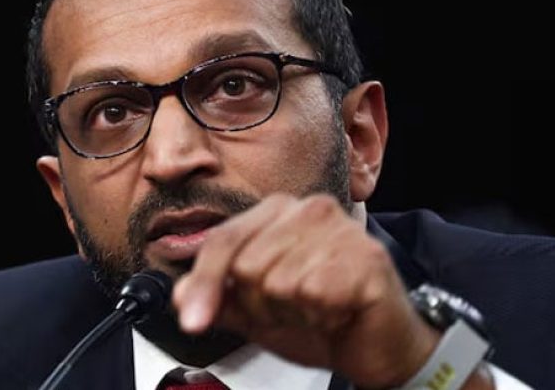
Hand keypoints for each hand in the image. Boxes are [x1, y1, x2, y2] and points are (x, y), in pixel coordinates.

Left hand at [172, 193, 440, 388]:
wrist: (376, 344)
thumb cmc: (319, 317)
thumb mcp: (255, 311)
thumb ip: (219, 298)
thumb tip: (179, 295)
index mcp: (277, 212)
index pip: (223, 240)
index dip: (204, 284)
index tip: (193, 321)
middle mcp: (309, 209)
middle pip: (247, 266)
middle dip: (261, 306)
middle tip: (291, 310)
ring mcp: (340, 230)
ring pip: (279, 282)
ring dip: (292, 313)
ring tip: (315, 310)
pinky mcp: (366, 258)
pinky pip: (314, 294)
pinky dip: (320, 316)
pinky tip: (335, 312)